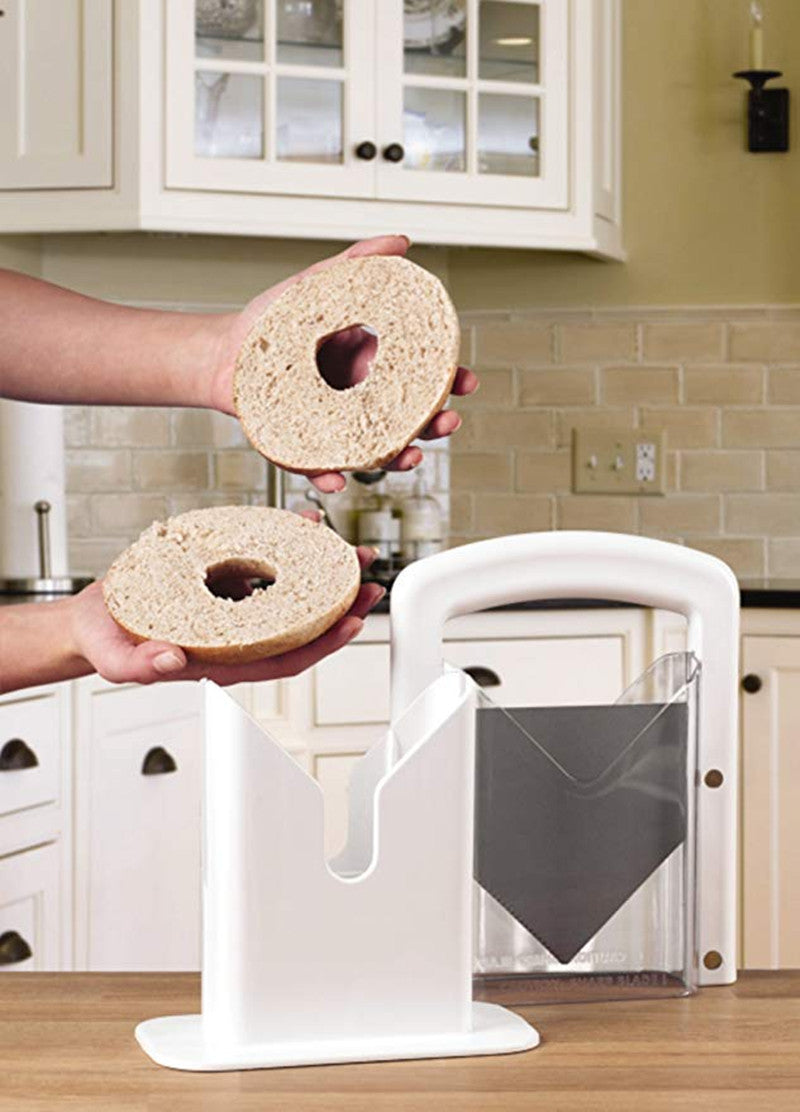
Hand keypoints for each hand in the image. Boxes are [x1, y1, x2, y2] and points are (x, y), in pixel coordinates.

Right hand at [68, 549, 383, 686]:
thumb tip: (174, 660)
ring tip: (348, 550)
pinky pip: (263, 563)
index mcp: (224, 660)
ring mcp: (234, 610)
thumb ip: (140, 666)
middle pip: (301, 624)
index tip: (353, 621)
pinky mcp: (224, 582)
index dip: (324, 643)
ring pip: (289, 592)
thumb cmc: (108, 643)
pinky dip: (285, 545)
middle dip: (340, 604)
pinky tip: (302, 524)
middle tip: (369, 580)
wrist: (94, 620)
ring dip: (322, 573)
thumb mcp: (115, 661)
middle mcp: (238, 636)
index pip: (286, 657)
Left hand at [209, 234, 477, 492]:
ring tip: (408, 456)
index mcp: (366, 363)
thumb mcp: (315, 286)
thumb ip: (357, 266)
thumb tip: (400, 243)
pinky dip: (329, 475)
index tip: (466, 381)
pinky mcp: (302, 446)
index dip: (447, 381)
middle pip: (406, 418)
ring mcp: (332, 425)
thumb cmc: (268, 324)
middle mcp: (354, 398)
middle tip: (447, 422)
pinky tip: (337, 478)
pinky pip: (320, 466)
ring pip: (374, 448)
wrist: (220, 353)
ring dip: (396, 457)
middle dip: (433, 424)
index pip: (418, 375)